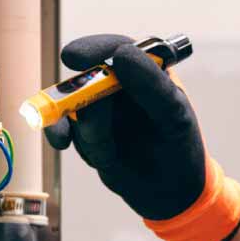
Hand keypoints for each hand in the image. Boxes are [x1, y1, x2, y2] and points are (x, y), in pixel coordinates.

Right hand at [44, 34, 207, 219]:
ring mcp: (99, 107)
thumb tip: (120, 53)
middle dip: (79, 96)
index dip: (95, 49)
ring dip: (87, 132)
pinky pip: (63, 126)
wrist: (170, 192)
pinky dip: (60, 133)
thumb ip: (151, 84)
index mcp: (145, 71)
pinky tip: (62, 143)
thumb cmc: (180, 146)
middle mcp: (118, 85)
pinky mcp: (85, 130)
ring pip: (73, 106)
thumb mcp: (173, 116)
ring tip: (110, 154)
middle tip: (75, 108)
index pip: (117, 48)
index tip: (74, 57)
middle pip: (86, 75)